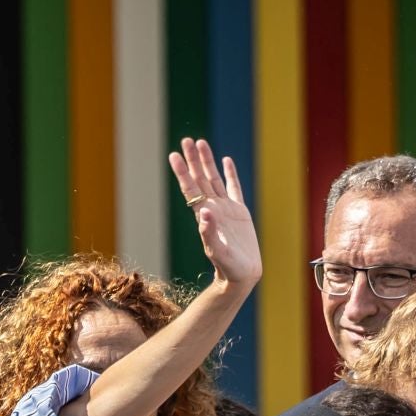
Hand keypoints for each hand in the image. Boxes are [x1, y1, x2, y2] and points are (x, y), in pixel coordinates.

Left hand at [168, 138, 262, 289]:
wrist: (242, 275)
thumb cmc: (227, 267)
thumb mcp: (217, 251)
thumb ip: (209, 232)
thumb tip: (204, 211)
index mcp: (205, 215)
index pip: (190, 189)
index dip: (182, 172)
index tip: (174, 155)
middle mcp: (213, 208)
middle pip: (200, 178)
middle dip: (193, 160)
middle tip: (186, 140)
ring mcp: (226, 209)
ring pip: (214, 179)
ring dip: (207, 161)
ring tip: (201, 143)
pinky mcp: (240, 212)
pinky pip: (234, 188)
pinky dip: (230, 174)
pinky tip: (226, 160)